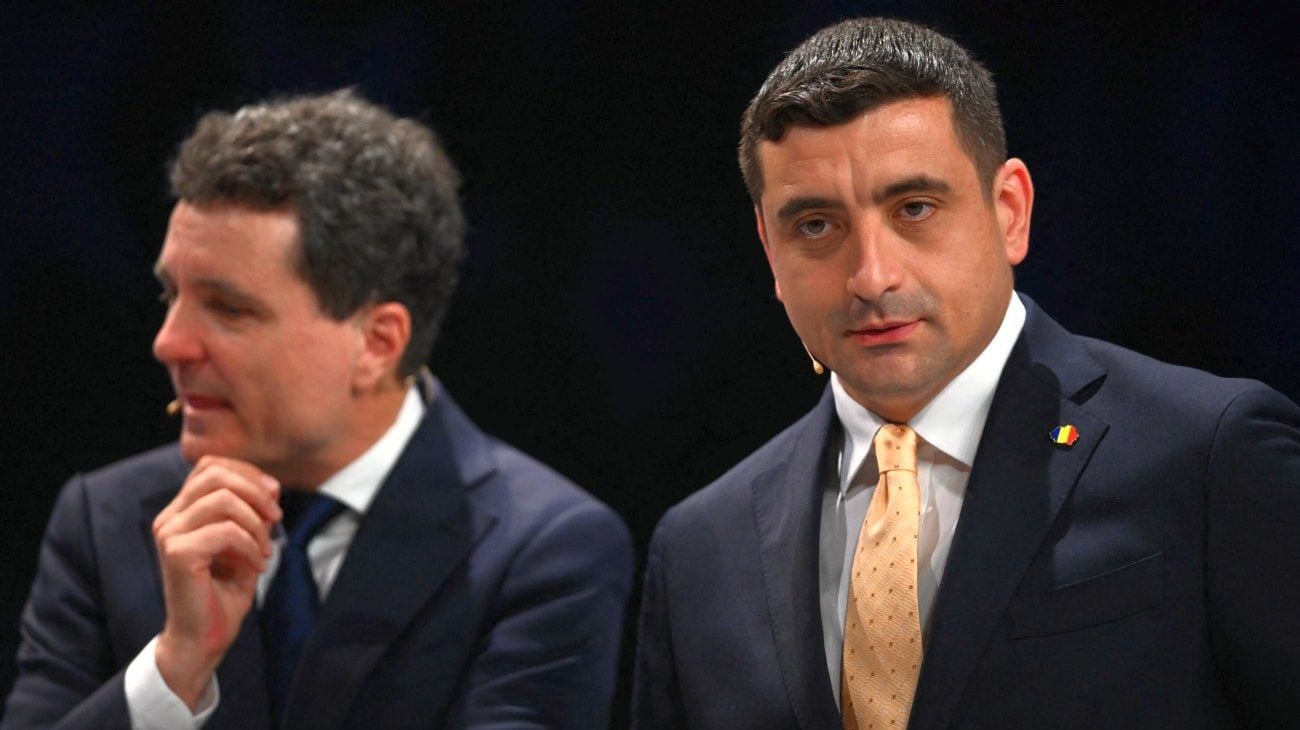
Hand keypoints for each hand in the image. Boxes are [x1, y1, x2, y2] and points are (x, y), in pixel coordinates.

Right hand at [151, 456, 281, 709]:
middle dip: (255, 490)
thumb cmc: (222, 593)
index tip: (274, 496)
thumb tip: (270, 488)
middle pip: (215, 473)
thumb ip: (252, 514)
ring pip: (223, 498)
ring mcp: (169, 534)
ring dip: (256, 522)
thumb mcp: (245, 543)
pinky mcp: (178, 553)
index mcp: (181, 511)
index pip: (210, 466)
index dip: (247, 472)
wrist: (203, 638)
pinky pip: (226, 530)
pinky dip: (251, 544)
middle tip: (276, 517)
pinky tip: (257, 564)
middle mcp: (169, 518)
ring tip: (265, 549)